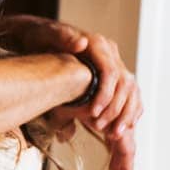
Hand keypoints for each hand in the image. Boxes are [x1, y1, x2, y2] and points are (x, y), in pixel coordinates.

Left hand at [0, 15, 140, 133]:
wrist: (38, 36)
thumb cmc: (40, 37)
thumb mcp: (46, 35)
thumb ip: (63, 38)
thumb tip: (81, 43)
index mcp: (98, 44)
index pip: (111, 72)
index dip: (105, 95)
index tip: (93, 114)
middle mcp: (109, 54)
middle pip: (125, 84)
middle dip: (116, 110)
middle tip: (104, 130)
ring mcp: (113, 64)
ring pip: (131, 91)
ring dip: (125, 114)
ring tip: (114, 134)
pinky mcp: (112, 75)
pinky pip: (128, 95)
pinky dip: (127, 112)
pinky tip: (121, 128)